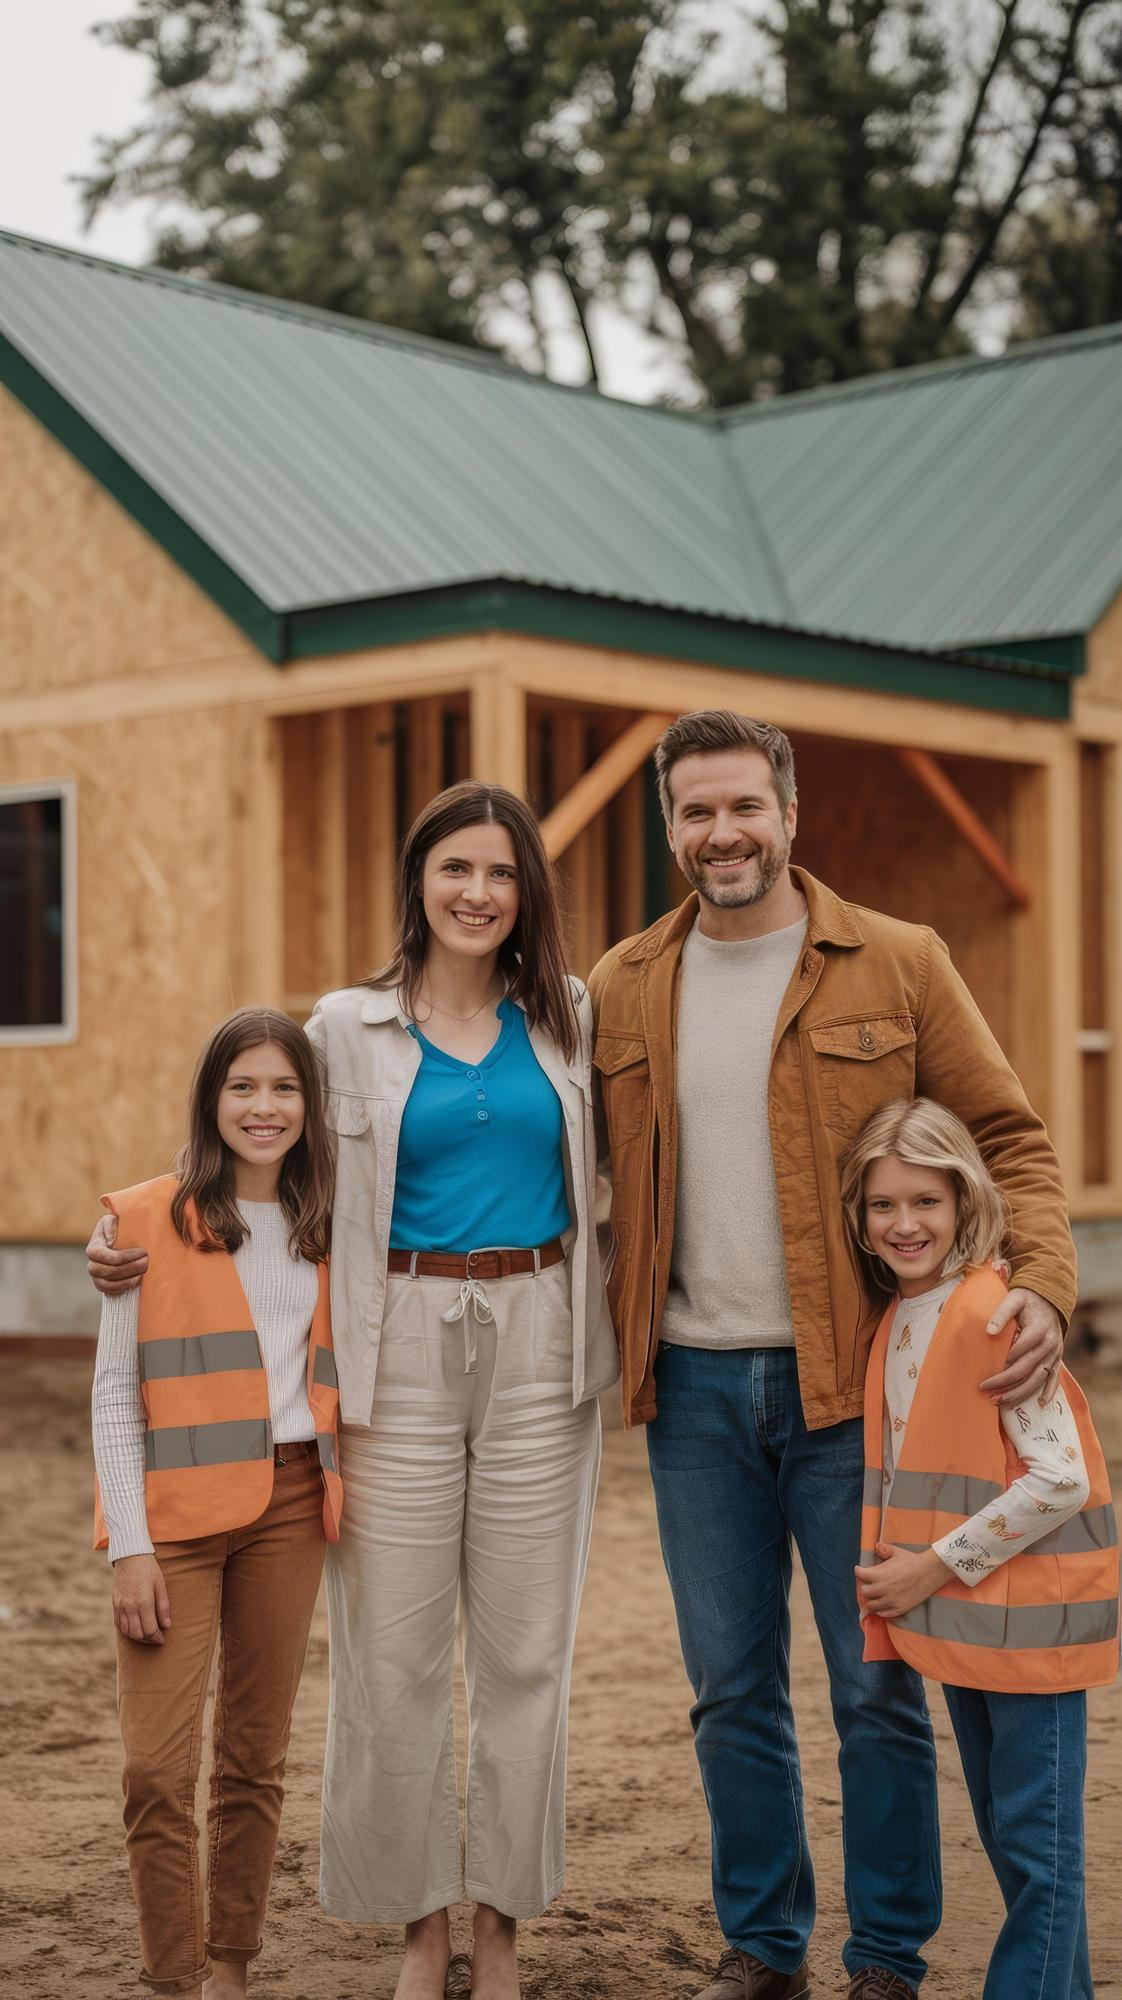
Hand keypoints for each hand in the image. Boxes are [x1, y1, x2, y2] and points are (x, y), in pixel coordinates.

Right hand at [86, 1213, 147, 1294]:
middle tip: (146, 1262)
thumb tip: (111, 1240)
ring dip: (128, 1279)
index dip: (124, 1256)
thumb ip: (112, 1225)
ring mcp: (96, 1276)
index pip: (105, 1256)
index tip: (142, 1252)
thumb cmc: (117, 1227)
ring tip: (144, 1272)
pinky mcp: (102, 1284)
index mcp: (94, 1247)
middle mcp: (92, 1263)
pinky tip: (137, 1279)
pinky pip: (109, 1291)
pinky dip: (123, 1287)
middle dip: (130, 1268)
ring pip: (108, 1283)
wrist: (118, 1238)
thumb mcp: (113, 1220)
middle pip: (108, 1271)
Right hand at [112, 1555, 171, 1644]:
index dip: (157, 1637)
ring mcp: (120, 1606)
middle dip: (148, 1640)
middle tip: (156, 1638)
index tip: (162, 1639)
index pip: (149, 1629)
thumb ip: (163, 1607)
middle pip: (137, 1634)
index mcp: (143, 1602)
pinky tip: (135, 1628)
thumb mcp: (160, 1585)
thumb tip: (166, 1625)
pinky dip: (127, 1630)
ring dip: (137, 1637)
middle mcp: (130, 1607)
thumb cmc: (148, 1569)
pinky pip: (119, 1624)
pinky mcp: (114, 1604)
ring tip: (147, 1634)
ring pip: (127, 1631)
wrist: (130, 1556)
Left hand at [855, 1542, 949, 1619]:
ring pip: (872, 1605)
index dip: (859, 1571)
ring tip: (874, 1595)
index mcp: (879, 1574)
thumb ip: (884, 1550)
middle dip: (865, 1586)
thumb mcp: (896, 1552)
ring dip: (872, 1599)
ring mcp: (891, 1600)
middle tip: (868, 1583)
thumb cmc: (912, 1561)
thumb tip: (876, 1547)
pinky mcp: (899, 1609)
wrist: (929, 1572)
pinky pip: (883, 1613)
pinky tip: (882, 1604)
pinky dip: (880, 1610)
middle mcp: (883, 1589)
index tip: (860, 1570)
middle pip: (864, 1592)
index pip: (860, 1574)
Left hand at [980, 1287, 1062, 1404]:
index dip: (1004, 1362)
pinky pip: (1054, 1379)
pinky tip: (1040, 1405)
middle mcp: (1050, 1344)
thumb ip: (1001, 1313)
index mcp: (1039, 1329)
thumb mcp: (1014, 1298)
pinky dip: (1049, 1393)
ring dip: (1020, 1393)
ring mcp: (1055, 1354)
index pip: (1021, 1350)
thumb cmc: (1027, 1300)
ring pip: (1038, 1378)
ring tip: (1001, 1402)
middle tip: (987, 1391)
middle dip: (1006, 1382)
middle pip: (1027, 1369)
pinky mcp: (1056, 1359)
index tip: (987, 1372)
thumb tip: (989, 1331)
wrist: (1050, 1300)